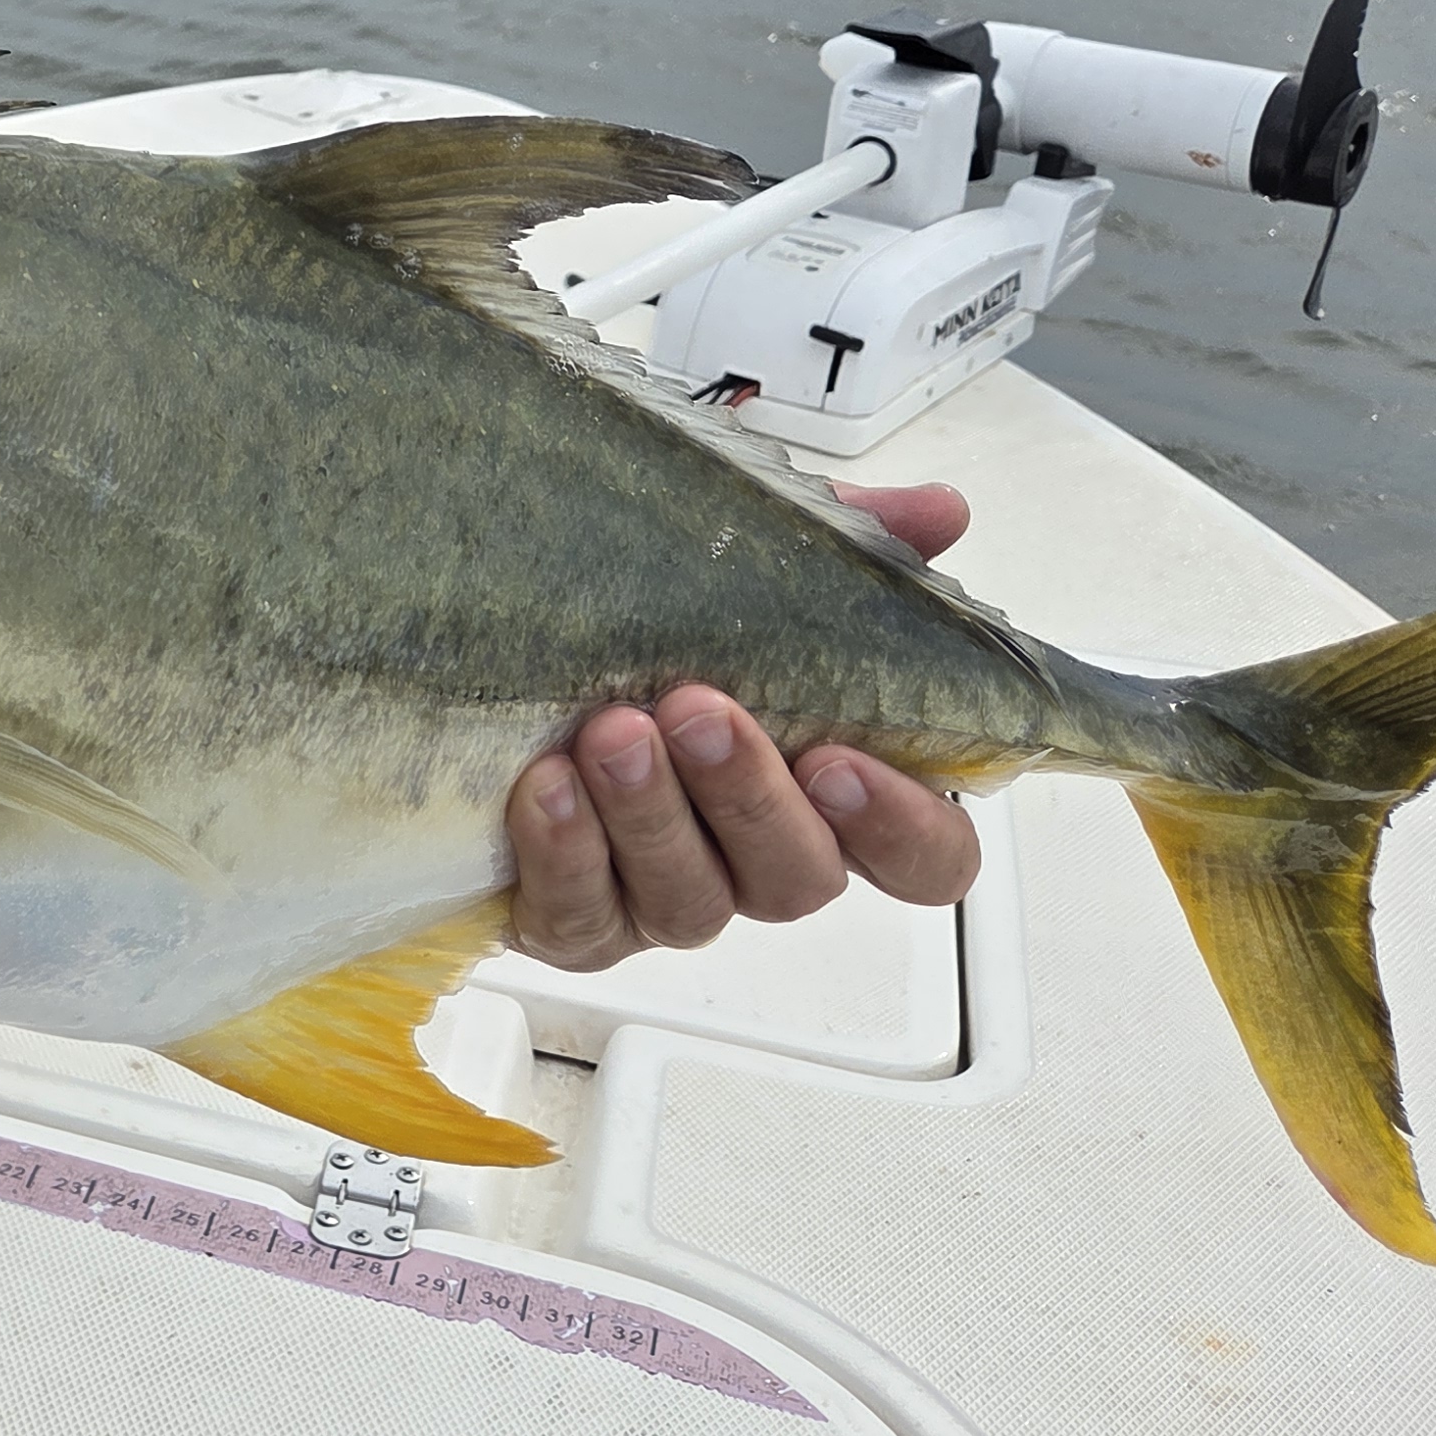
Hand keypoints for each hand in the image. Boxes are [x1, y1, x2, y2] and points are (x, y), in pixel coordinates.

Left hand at [504, 481, 985, 970]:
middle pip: (797, 877)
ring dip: (651, 815)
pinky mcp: (576, 923)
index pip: (923, 857)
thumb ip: (853, 549)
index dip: (903, 827)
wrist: (500, 674)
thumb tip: (935, 512)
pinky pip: (582, 916)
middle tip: (698, 712)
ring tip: (610, 732)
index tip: (841, 761)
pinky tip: (547, 788)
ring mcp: (667, 898)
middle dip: (748, 796)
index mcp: (825, 797)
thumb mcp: (749, 572)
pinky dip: (565, 853)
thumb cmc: (652, 641)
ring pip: (691, 900)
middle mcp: (756, 860)